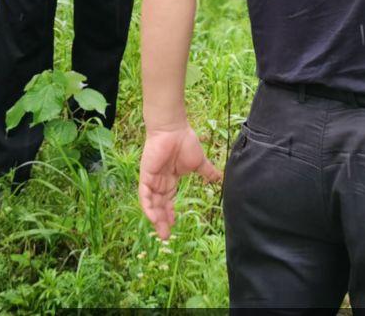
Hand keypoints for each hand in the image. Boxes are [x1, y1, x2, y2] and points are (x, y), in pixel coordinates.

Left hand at [139, 125, 221, 239]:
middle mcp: (159, 181)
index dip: (169, 212)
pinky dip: (148, 208)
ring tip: (163, 233)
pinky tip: (154, 219)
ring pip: (152, 204)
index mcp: (170, 178)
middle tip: (166, 236)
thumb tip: (220, 178)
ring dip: (156, 219)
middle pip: (159, 205)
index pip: (167, 199)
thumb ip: (207, 172)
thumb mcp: (199, 162)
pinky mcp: (146, 176)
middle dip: (162, 221)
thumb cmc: (185, 141)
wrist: (173, 129)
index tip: (174, 224)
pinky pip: (144, 196)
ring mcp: (152, 179)